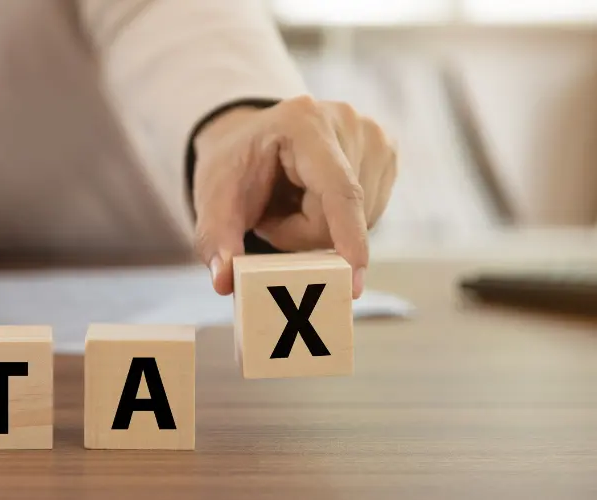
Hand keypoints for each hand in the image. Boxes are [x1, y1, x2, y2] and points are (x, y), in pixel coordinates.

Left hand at [193, 96, 397, 298]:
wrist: (251, 139)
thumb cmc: (234, 167)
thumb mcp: (214, 197)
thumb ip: (216, 238)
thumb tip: (222, 282)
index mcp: (304, 123)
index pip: (338, 191)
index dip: (347, 239)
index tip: (354, 284)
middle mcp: (348, 122)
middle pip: (340, 217)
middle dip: (300, 234)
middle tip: (269, 216)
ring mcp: (375, 137)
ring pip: (359, 222)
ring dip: (319, 230)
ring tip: (291, 202)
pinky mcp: (387, 156)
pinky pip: (369, 217)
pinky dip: (338, 222)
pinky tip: (315, 198)